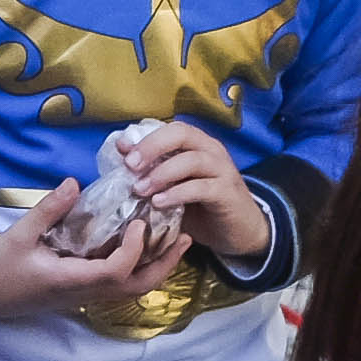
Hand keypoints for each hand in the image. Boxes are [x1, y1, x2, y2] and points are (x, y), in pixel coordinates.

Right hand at [0, 180, 196, 323]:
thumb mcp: (18, 234)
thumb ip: (49, 210)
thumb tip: (75, 182)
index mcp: (70, 279)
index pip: (116, 271)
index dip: (134, 249)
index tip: (140, 223)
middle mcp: (84, 292)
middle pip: (137, 287)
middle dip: (164, 264)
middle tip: (183, 237)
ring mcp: (84, 296)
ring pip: (132, 288)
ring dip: (157, 267)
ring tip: (174, 241)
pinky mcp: (81, 292)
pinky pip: (120, 284)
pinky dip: (139, 267)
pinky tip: (142, 247)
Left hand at [114, 121, 269, 272]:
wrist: (240, 232)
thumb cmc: (202, 207)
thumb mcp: (173, 187)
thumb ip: (152, 173)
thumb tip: (121, 159)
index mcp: (197, 144)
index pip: (170, 129)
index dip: (144, 137)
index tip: (121, 151)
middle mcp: (211, 151)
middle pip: (181, 134)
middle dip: (151, 147)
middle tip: (130, 166)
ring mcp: (223, 170)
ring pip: (191, 160)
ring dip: (161, 173)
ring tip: (140, 189)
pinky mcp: (228, 193)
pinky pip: (201, 187)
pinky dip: (177, 193)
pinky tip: (159, 203)